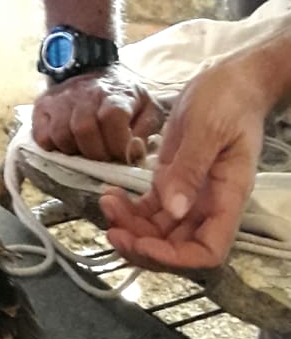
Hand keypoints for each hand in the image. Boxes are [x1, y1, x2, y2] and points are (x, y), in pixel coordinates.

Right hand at [32, 65, 164, 161]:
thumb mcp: (147, 108)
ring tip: (86, 151)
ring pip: (62, 135)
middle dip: (96, 154)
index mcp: (114, 93)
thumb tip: (133, 154)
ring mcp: (60, 99)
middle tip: (104, 158)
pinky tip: (68, 145)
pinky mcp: (42, 106)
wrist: (94, 71)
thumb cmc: (123, 97)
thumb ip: (146, 131)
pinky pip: (42, 137)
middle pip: (84, 130)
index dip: (117, 144)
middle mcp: (84, 93)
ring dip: (75, 152)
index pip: (111, 118)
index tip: (122, 156)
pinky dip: (54, 148)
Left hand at [99, 56, 266, 269]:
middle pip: (178, 248)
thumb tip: (174, 210)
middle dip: (143, 246)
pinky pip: (151, 210)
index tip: (142, 242)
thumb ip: (190, 169)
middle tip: (112, 230)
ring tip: (108, 204)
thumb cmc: (228, 100)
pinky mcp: (174, 181)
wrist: (232, 80)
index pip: (208, 251)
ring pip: (159, 231)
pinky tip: (111, 196)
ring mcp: (191, 196)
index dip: (174, 258)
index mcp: (227, 198)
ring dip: (131, 228)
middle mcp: (209, 205)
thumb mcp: (207, 128)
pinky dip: (130, 210)